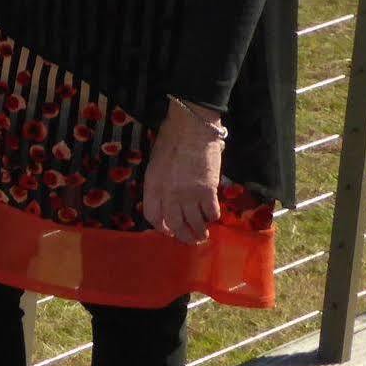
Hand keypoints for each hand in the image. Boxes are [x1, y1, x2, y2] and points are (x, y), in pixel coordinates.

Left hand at [140, 101, 224, 244]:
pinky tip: (213, 216)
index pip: (152, 215)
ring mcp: (189, 194)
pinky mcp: (208, 191)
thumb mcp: (156, 163)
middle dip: (184, 236)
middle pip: (175, 225)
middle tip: (191, 239)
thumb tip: (166, 200)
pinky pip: (211, 212)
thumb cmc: (171, 140)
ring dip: (201, 231)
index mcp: (152, 184)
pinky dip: (213, 217)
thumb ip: (159, 183)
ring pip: (195, 223)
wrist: (191, 127)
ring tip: (204, 234)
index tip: (168, 230)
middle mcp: (168, 193)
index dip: (161, 227)